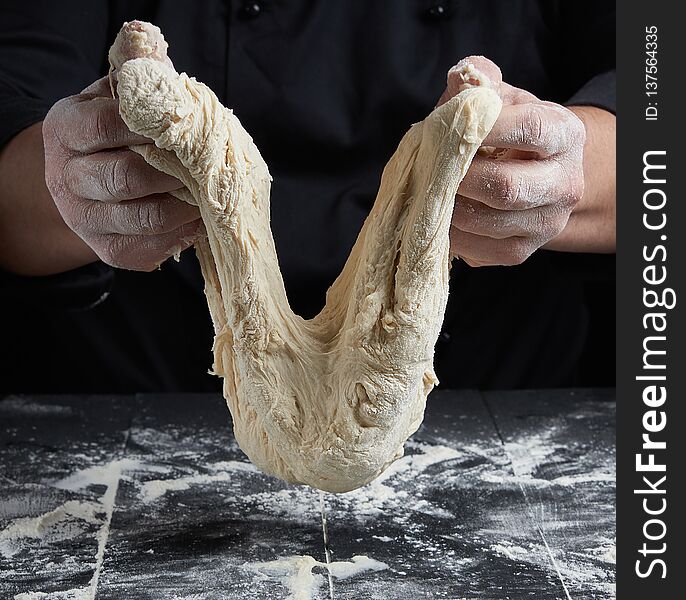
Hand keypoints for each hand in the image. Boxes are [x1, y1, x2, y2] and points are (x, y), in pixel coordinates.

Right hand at [42, 77, 201, 270]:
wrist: (85, 185)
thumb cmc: (112, 135)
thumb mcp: (114, 99)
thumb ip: (134, 80)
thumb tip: (152, 47)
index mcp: (66, 131)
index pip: (108, 126)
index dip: (150, 128)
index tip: (183, 128)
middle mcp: (66, 178)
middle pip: (125, 177)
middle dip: (173, 172)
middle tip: (204, 167)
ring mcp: (84, 219)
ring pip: (142, 218)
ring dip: (184, 208)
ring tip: (208, 195)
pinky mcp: (107, 249)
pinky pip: (149, 249)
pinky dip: (180, 235)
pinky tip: (196, 220)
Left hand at [439, 57, 585, 265]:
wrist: (533, 177)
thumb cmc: (507, 133)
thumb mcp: (499, 101)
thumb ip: (479, 85)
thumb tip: (465, 75)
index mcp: (565, 135)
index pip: (531, 130)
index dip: (488, 129)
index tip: (453, 126)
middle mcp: (565, 184)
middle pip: (507, 188)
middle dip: (460, 179)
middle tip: (432, 169)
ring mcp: (545, 223)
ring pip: (488, 222)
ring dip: (449, 209)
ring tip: (428, 192)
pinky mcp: (521, 251)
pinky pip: (478, 249)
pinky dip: (450, 234)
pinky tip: (437, 216)